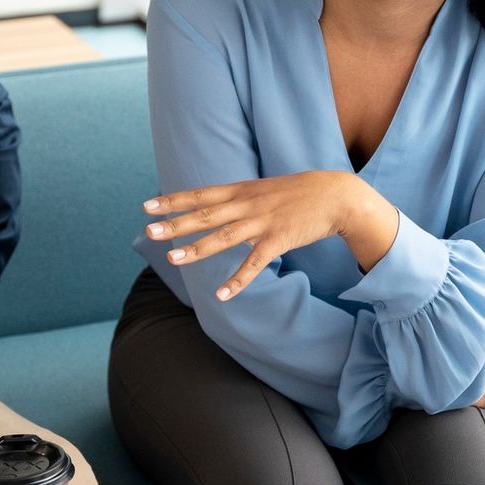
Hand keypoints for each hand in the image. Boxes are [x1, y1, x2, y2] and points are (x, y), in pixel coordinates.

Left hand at [144, 172, 399, 299]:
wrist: (337, 195)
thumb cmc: (300, 193)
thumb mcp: (264, 189)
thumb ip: (240, 200)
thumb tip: (218, 211)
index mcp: (242, 191)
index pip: (201, 195)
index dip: (173, 200)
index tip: (147, 206)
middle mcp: (247, 205)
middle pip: (205, 215)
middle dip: (175, 224)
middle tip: (148, 231)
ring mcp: (262, 222)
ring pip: (223, 237)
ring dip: (197, 249)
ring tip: (172, 259)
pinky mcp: (278, 240)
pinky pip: (254, 263)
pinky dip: (237, 279)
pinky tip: (221, 294)